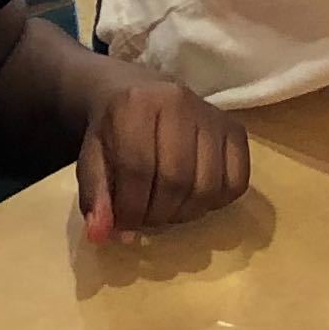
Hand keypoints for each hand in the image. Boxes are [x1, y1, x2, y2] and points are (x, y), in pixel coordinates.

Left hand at [78, 73, 250, 242]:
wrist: (139, 94)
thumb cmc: (114, 130)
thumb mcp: (92, 157)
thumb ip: (95, 194)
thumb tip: (100, 235)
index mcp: (135, 104)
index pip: (137, 168)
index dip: (130, 208)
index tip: (123, 224)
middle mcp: (179, 102)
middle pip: (176, 180)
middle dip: (157, 214)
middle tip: (144, 220)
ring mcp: (212, 115)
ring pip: (207, 186)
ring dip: (185, 213)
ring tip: (166, 210)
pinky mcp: (235, 129)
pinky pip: (236, 182)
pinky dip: (215, 202)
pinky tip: (192, 198)